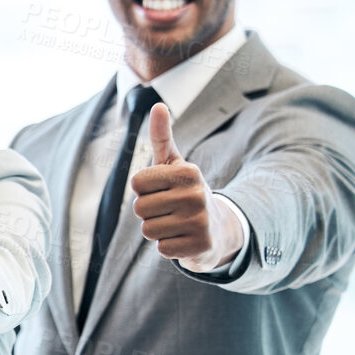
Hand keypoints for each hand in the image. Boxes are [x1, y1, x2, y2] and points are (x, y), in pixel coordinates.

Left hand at [131, 102, 241, 268]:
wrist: (217, 227)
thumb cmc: (185, 191)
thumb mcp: (173, 164)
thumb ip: (161, 137)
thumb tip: (158, 106)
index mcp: (188, 172)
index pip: (137, 183)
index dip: (144, 190)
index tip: (162, 190)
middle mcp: (196, 195)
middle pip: (139, 208)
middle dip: (149, 212)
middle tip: (170, 209)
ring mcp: (200, 222)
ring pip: (148, 230)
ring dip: (157, 230)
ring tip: (176, 224)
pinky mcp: (200, 247)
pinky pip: (161, 249)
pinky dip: (168, 246)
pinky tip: (184, 239)